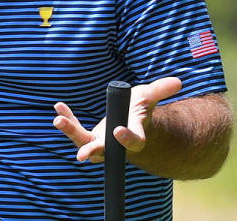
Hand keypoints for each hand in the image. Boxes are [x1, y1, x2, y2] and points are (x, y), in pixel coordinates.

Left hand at [52, 77, 182, 162]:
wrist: (130, 123)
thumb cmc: (140, 111)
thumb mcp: (149, 97)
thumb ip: (161, 90)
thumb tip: (177, 82)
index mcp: (135, 138)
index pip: (132, 142)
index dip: (126, 138)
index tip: (118, 131)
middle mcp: (115, 146)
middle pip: (103, 150)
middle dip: (91, 151)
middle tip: (82, 154)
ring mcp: (100, 143)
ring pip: (83, 142)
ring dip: (70, 131)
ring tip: (58, 120)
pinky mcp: (88, 137)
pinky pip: (75, 129)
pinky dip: (68, 118)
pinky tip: (59, 107)